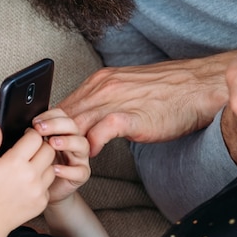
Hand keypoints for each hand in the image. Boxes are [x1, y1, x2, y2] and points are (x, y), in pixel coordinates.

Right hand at [0, 123, 55, 236]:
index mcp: (14, 163)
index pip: (35, 137)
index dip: (30, 133)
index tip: (24, 136)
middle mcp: (30, 176)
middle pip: (49, 149)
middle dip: (40, 145)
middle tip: (28, 149)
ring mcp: (38, 190)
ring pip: (52, 166)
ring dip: (43, 162)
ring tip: (27, 167)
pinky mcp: (42, 202)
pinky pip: (48, 184)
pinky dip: (41, 180)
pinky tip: (26, 183)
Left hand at [32, 108, 90, 202]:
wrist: (39, 191)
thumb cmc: (33, 168)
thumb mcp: (29, 149)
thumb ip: (28, 137)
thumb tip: (19, 128)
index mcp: (60, 132)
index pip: (61, 116)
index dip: (50, 116)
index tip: (35, 121)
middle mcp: (71, 142)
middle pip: (72, 126)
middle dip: (56, 125)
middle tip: (41, 129)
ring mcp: (78, 158)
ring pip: (82, 144)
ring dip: (67, 141)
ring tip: (52, 143)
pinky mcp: (80, 175)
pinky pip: (80, 171)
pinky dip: (68, 170)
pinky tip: (55, 169)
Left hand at [57, 51, 236, 155]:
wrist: (197, 86)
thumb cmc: (163, 92)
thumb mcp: (124, 89)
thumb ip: (103, 101)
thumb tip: (85, 117)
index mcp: (99, 82)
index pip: (65, 103)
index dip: (51, 123)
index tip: (43, 137)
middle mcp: (102, 88)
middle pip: (64, 113)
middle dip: (50, 132)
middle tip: (39, 150)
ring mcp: (116, 101)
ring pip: (77, 121)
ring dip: (64, 139)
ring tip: (54, 153)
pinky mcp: (131, 116)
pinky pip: (102, 130)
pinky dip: (93, 143)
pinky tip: (91, 154)